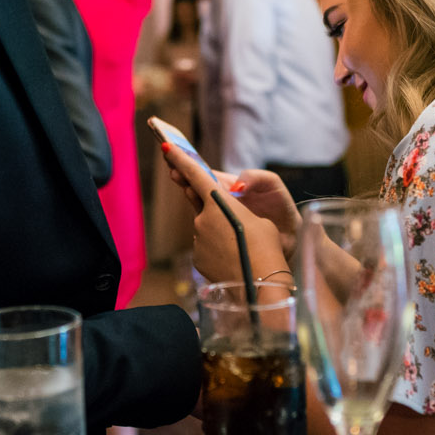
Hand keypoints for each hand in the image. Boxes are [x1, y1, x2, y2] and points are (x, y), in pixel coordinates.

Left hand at [159, 143, 288, 284]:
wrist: (261, 287)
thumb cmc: (268, 248)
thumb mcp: (259, 221)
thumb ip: (236, 209)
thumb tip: (222, 214)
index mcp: (219, 203)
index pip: (195, 175)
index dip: (180, 159)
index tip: (166, 146)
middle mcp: (203, 219)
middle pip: (198, 200)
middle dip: (199, 193)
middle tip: (201, 188)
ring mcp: (198, 240)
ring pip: (205, 226)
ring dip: (217, 228)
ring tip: (241, 243)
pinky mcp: (198, 258)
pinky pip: (206, 245)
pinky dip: (217, 247)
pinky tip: (234, 257)